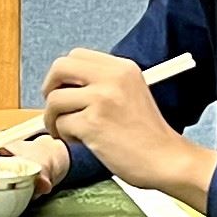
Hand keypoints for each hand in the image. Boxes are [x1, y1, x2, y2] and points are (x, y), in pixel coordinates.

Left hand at [41, 49, 208, 202]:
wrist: (167, 160)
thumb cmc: (147, 135)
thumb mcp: (131, 93)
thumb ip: (103, 84)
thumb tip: (63, 86)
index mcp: (122, 68)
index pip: (76, 56)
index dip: (63, 74)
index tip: (65, 91)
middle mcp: (112, 78)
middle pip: (60, 68)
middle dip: (49, 89)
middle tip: (56, 109)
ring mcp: (102, 99)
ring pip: (55, 100)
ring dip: (55, 119)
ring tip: (71, 133)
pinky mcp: (93, 123)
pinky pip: (61, 125)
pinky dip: (66, 137)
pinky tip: (83, 143)